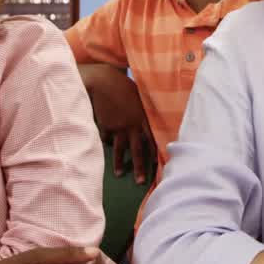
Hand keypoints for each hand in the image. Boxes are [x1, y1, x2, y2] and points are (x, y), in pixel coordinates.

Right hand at [79, 63, 152, 182]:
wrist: (103, 81)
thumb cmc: (124, 86)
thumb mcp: (140, 96)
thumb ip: (145, 110)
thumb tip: (153, 120)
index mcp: (143, 118)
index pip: (152, 139)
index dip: (156, 153)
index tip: (160, 166)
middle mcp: (131, 126)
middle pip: (137, 150)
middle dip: (139, 167)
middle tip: (142, 182)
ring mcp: (117, 128)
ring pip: (119, 150)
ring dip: (119, 163)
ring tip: (119, 175)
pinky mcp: (105, 127)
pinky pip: (107, 139)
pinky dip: (107, 142)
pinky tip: (106, 146)